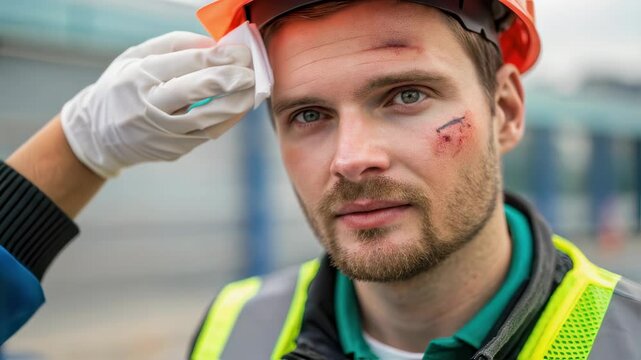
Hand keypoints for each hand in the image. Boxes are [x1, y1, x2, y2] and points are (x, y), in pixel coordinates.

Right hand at [60, 31, 254, 177]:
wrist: (98, 136)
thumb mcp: (135, 57)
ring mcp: (163, 131)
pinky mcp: (175, 149)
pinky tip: (242, 106)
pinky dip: (229, 119)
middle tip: (252, 69)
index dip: (220, 56)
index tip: (242, 51)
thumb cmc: (122, 88)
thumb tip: (213, 43)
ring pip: (209, 116)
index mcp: (139, 77)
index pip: (187, 63)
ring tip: (255, 89)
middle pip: (199, 89)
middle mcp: (150, 105)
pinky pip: (210, 133)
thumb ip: (173, 44)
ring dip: (238, 102)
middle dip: (231, 77)